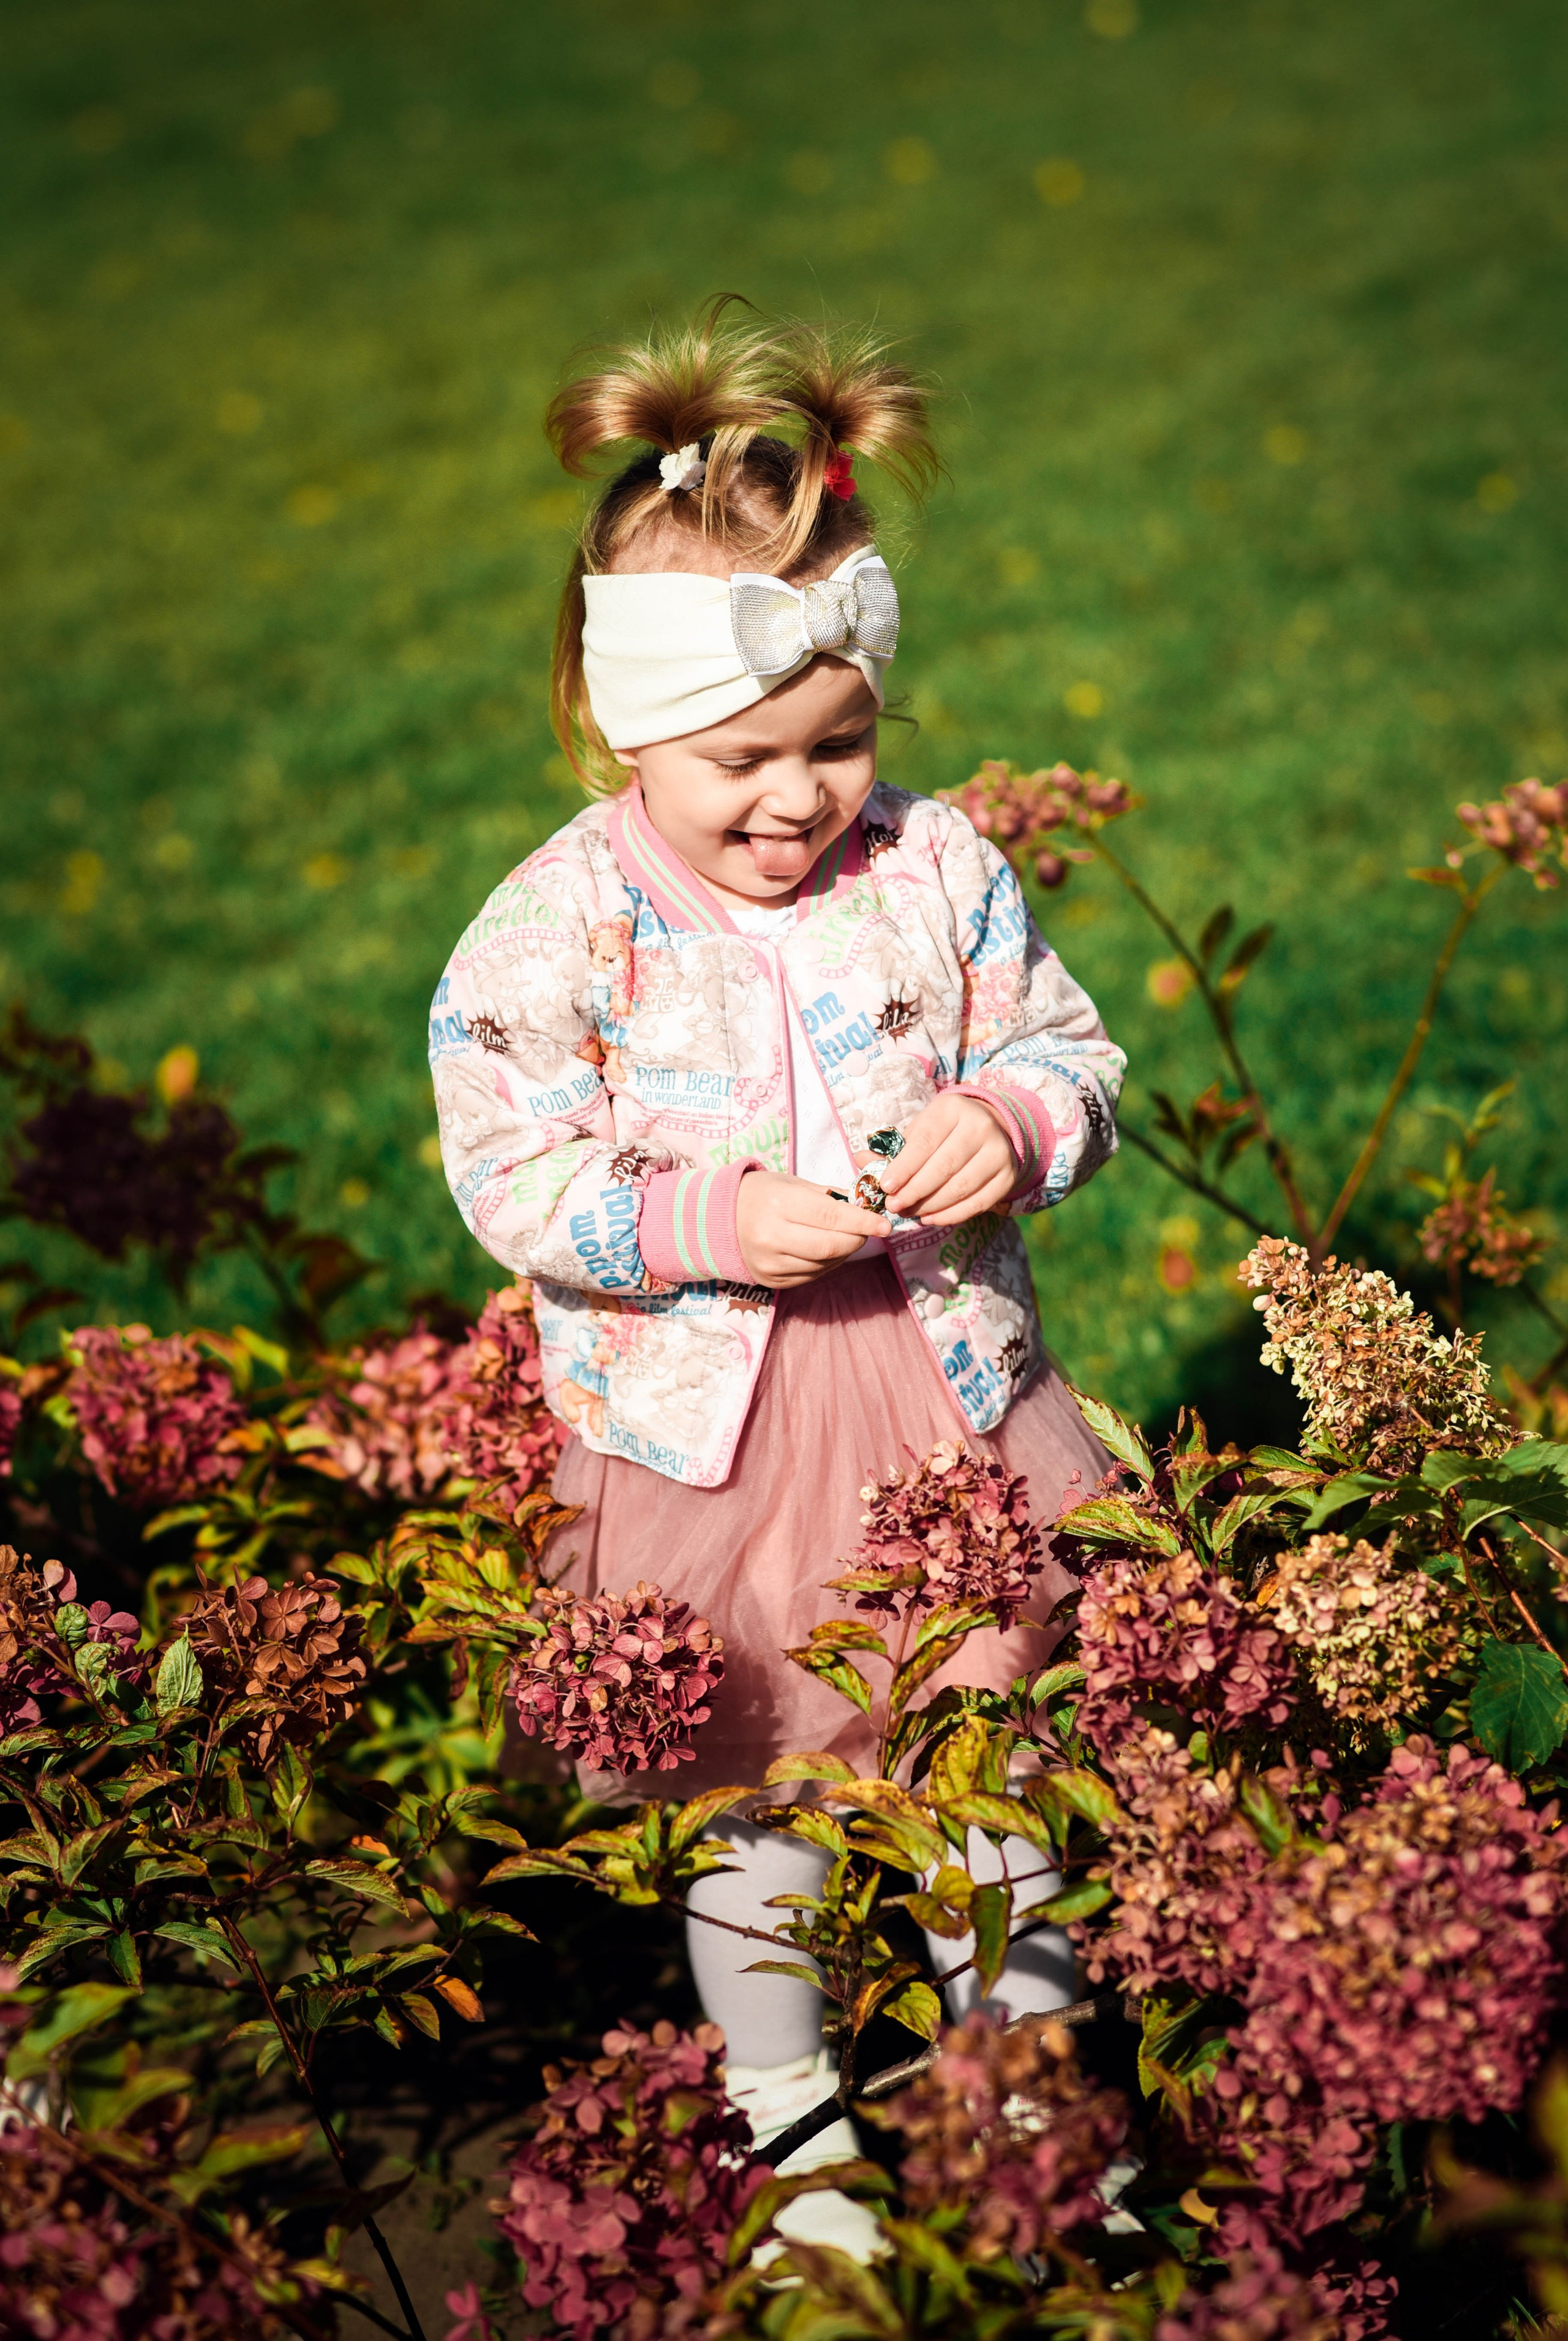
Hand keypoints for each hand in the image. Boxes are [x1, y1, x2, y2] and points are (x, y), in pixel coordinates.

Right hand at [735, 1170, 889, 1288]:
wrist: (720, 1218)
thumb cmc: (763, 1194)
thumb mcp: (794, 1183)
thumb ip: (831, 1197)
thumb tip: (868, 1208)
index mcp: (779, 1203)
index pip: (831, 1217)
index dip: (862, 1223)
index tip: (884, 1225)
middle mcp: (771, 1236)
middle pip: (830, 1246)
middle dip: (857, 1239)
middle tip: (868, 1231)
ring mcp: (770, 1262)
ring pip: (823, 1264)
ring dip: (844, 1252)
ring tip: (846, 1237)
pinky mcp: (771, 1280)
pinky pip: (811, 1276)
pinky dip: (828, 1264)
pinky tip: (827, 1251)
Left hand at [872, 1094, 1019, 1226]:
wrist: (991, 1128)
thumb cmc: (944, 1131)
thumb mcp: (920, 1130)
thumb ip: (891, 1148)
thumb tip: (860, 1160)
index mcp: (952, 1109)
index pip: (924, 1142)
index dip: (903, 1168)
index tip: (885, 1187)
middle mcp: (981, 1126)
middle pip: (943, 1167)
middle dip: (914, 1191)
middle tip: (894, 1206)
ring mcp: (999, 1152)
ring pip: (960, 1188)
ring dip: (930, 1206)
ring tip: (909, 1212)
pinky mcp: (1008, 1176)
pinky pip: (978, 1203)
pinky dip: (951, 1215)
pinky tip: (931, 1217)